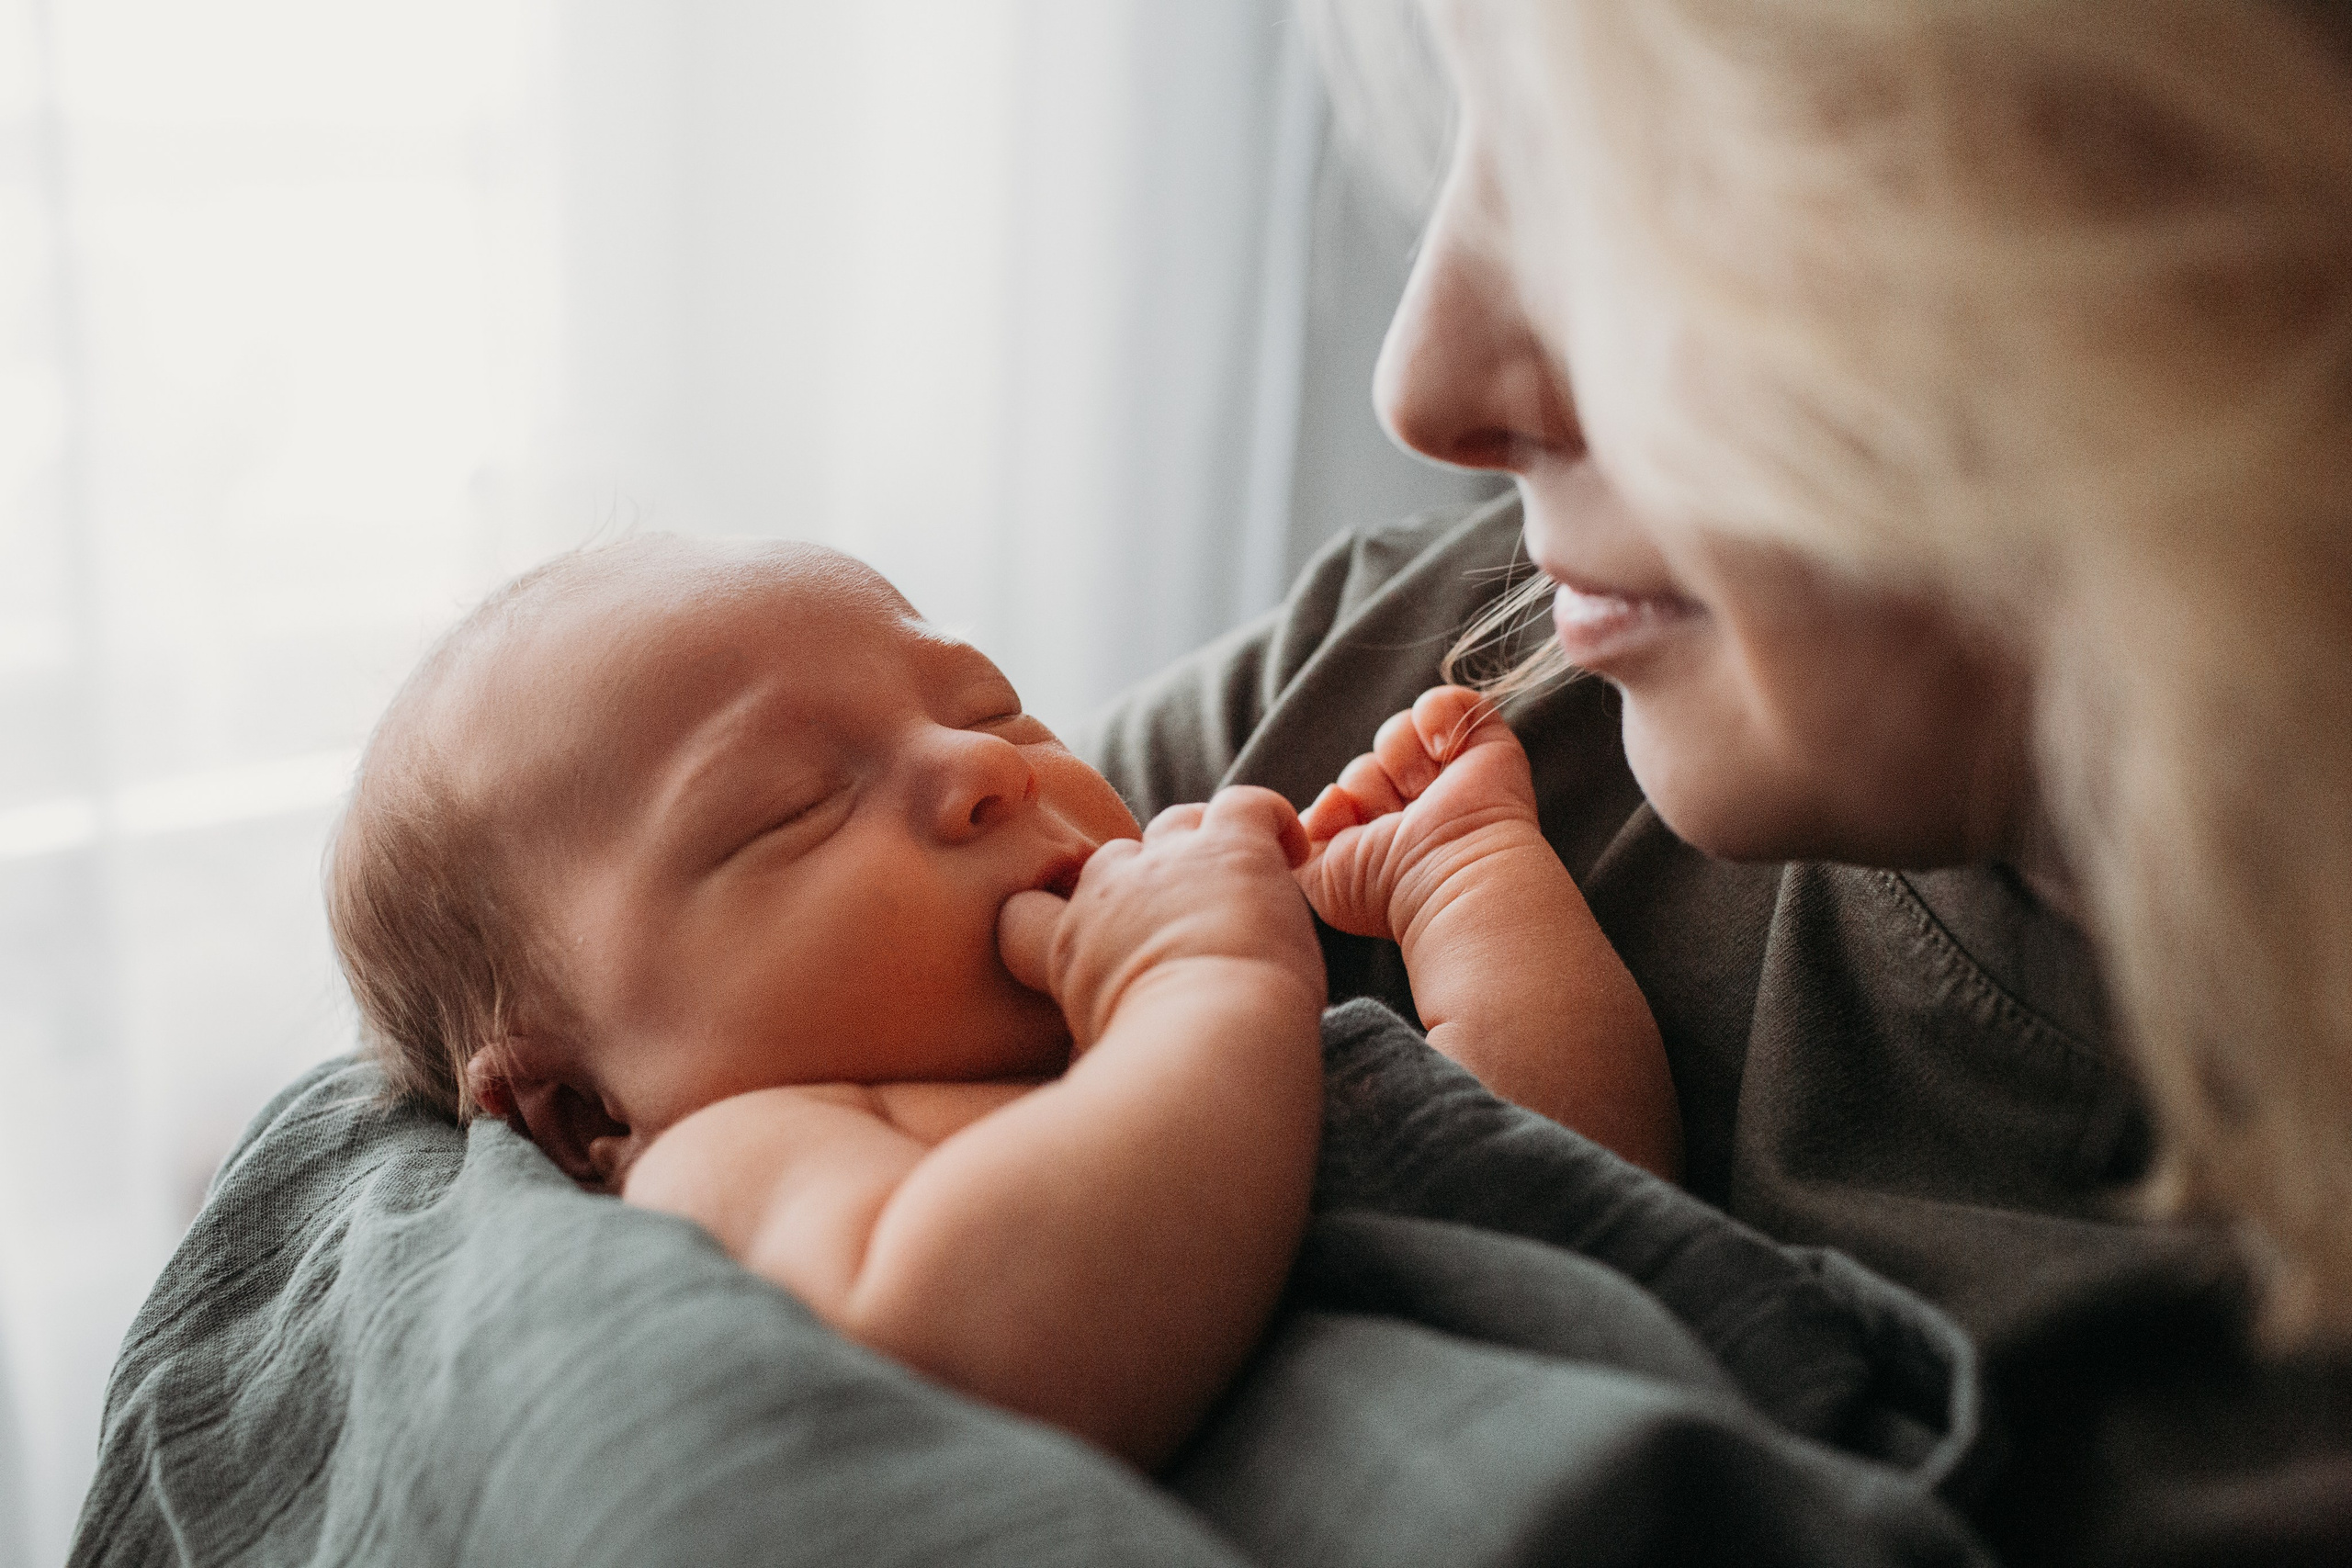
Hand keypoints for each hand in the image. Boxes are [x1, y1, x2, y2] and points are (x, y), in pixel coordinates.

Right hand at [998, 786, 1324, 1052]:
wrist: (1209, 1052)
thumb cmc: (1156, 1081)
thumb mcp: (1087, 1064)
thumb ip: (1083, 1042)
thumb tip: (1088, 1065)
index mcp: (1067, 947)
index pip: (1026, 913)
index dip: (1056, 923)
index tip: (1097, 950)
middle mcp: (1109, 893)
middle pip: (1115, 862)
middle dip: (1144, 887)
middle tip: (1186, 929)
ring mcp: (1170, 864)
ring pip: (1175, 824)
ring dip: (1201, 848)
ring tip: (1237, 887)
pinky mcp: (1233, 851)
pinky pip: (1248, 803)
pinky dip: (1271, 819)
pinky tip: (1289, 853)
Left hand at [1295, 686, 1547, 945]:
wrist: (1449, 877)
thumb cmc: (1388, 889)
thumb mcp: (1321, 879)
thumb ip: (1303, 836)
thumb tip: (1331, 796)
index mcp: (1390, 837)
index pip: (1347, 792)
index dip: (1341, 803)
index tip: (1354, 830)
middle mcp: (1422, 806)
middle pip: (1368, 762)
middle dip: (1369, 786)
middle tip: (1398, 819)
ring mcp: (1453, 775)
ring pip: (1397, 730)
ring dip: (1399, 759)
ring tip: (1422, 792)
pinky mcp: (1485, 743)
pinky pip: (1443, 702)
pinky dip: (1434, 716)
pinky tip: (1441, 751)